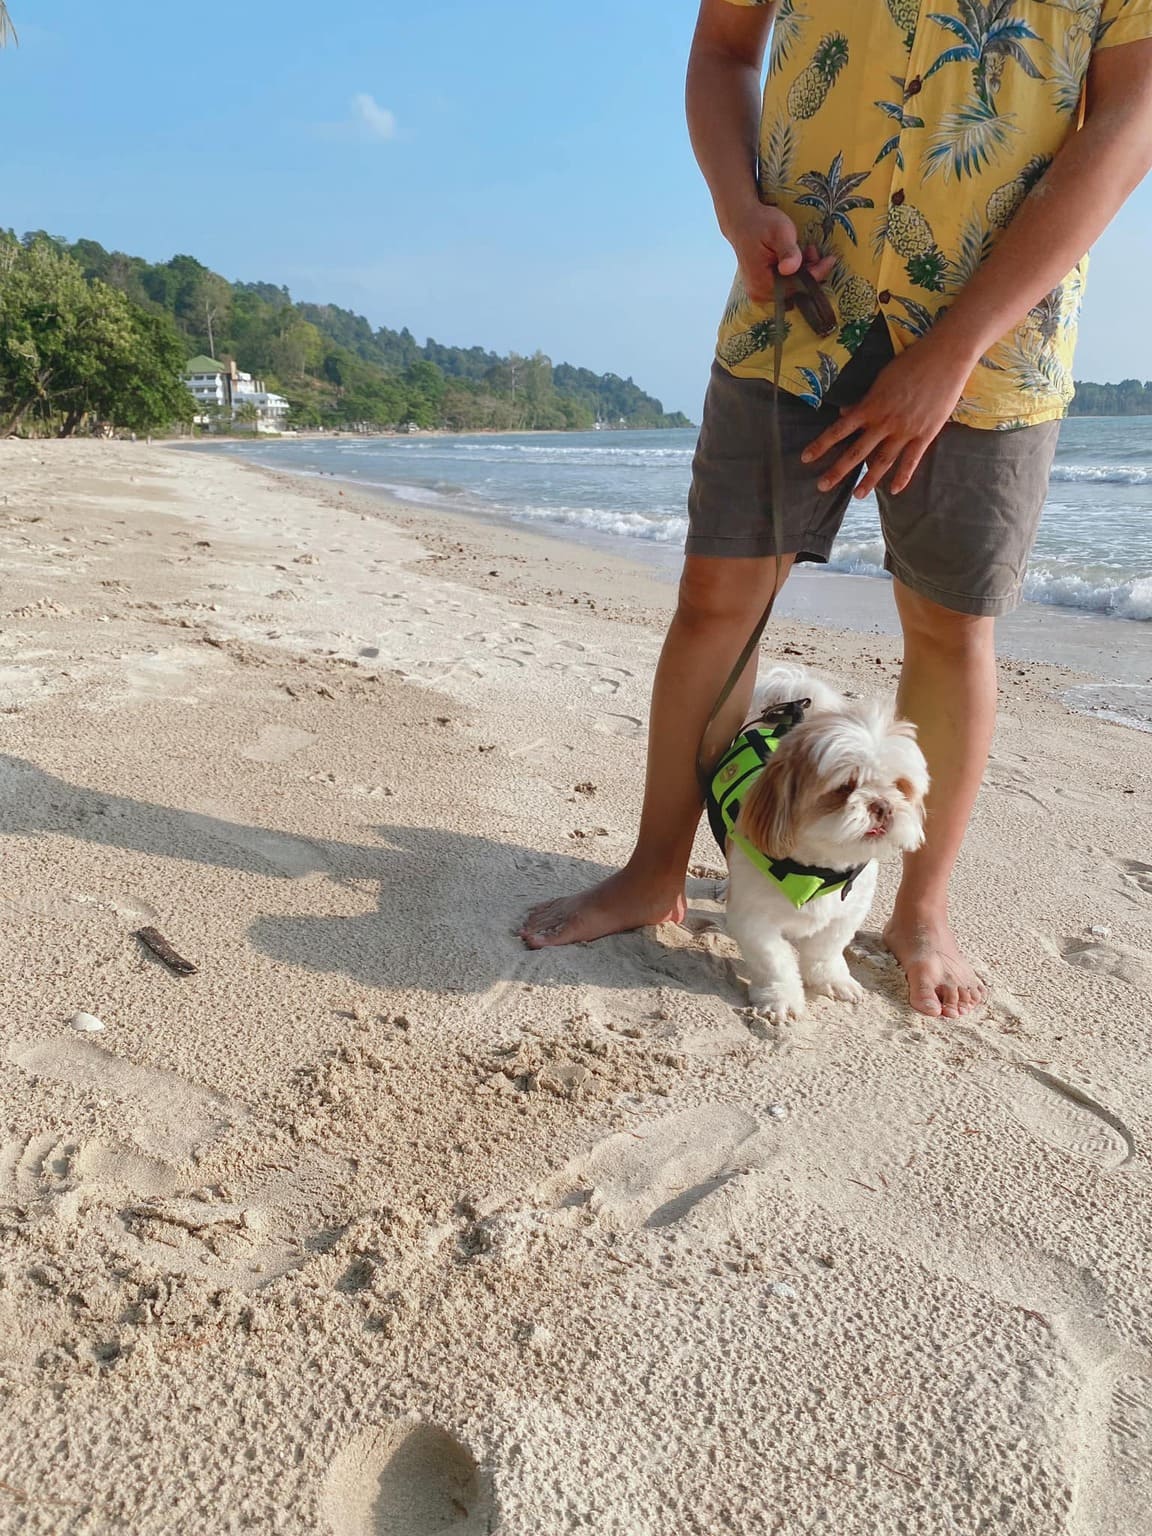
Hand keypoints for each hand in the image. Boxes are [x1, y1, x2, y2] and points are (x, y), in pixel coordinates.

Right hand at [727, 204, 835, 304]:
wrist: (742, 221)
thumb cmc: (760, 224)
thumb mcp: (778, 231)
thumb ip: (787, 250)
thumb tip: (790, 268)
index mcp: (763, 284)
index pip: (798, 286)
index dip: (816, 274)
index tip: (830, 259)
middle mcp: (761, 294)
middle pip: (796, 291)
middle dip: (810, 272)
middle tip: (813, 250)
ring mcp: (761, 292)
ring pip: (793, 289)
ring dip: (804, 272)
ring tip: (804, 251)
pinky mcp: (763, 288)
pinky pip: (786, 285)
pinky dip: (796, 273)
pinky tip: (796, 258)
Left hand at [802, 334, 977, 496]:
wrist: (944, 358)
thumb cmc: (911, 363)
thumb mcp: (881, 379)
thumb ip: (864, 401)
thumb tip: (845, 413)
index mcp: (871, 406)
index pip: (839, 430)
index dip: (821, 444)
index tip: (805, 458)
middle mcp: (884, 422)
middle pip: (857, 451)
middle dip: (838, 470)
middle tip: (822, 486)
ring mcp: (905, 430)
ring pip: (883, 461)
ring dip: (869, 480)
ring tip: (858, 496)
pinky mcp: (925, 434)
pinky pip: (912, 460)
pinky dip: (903, 476)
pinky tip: (894, 490)